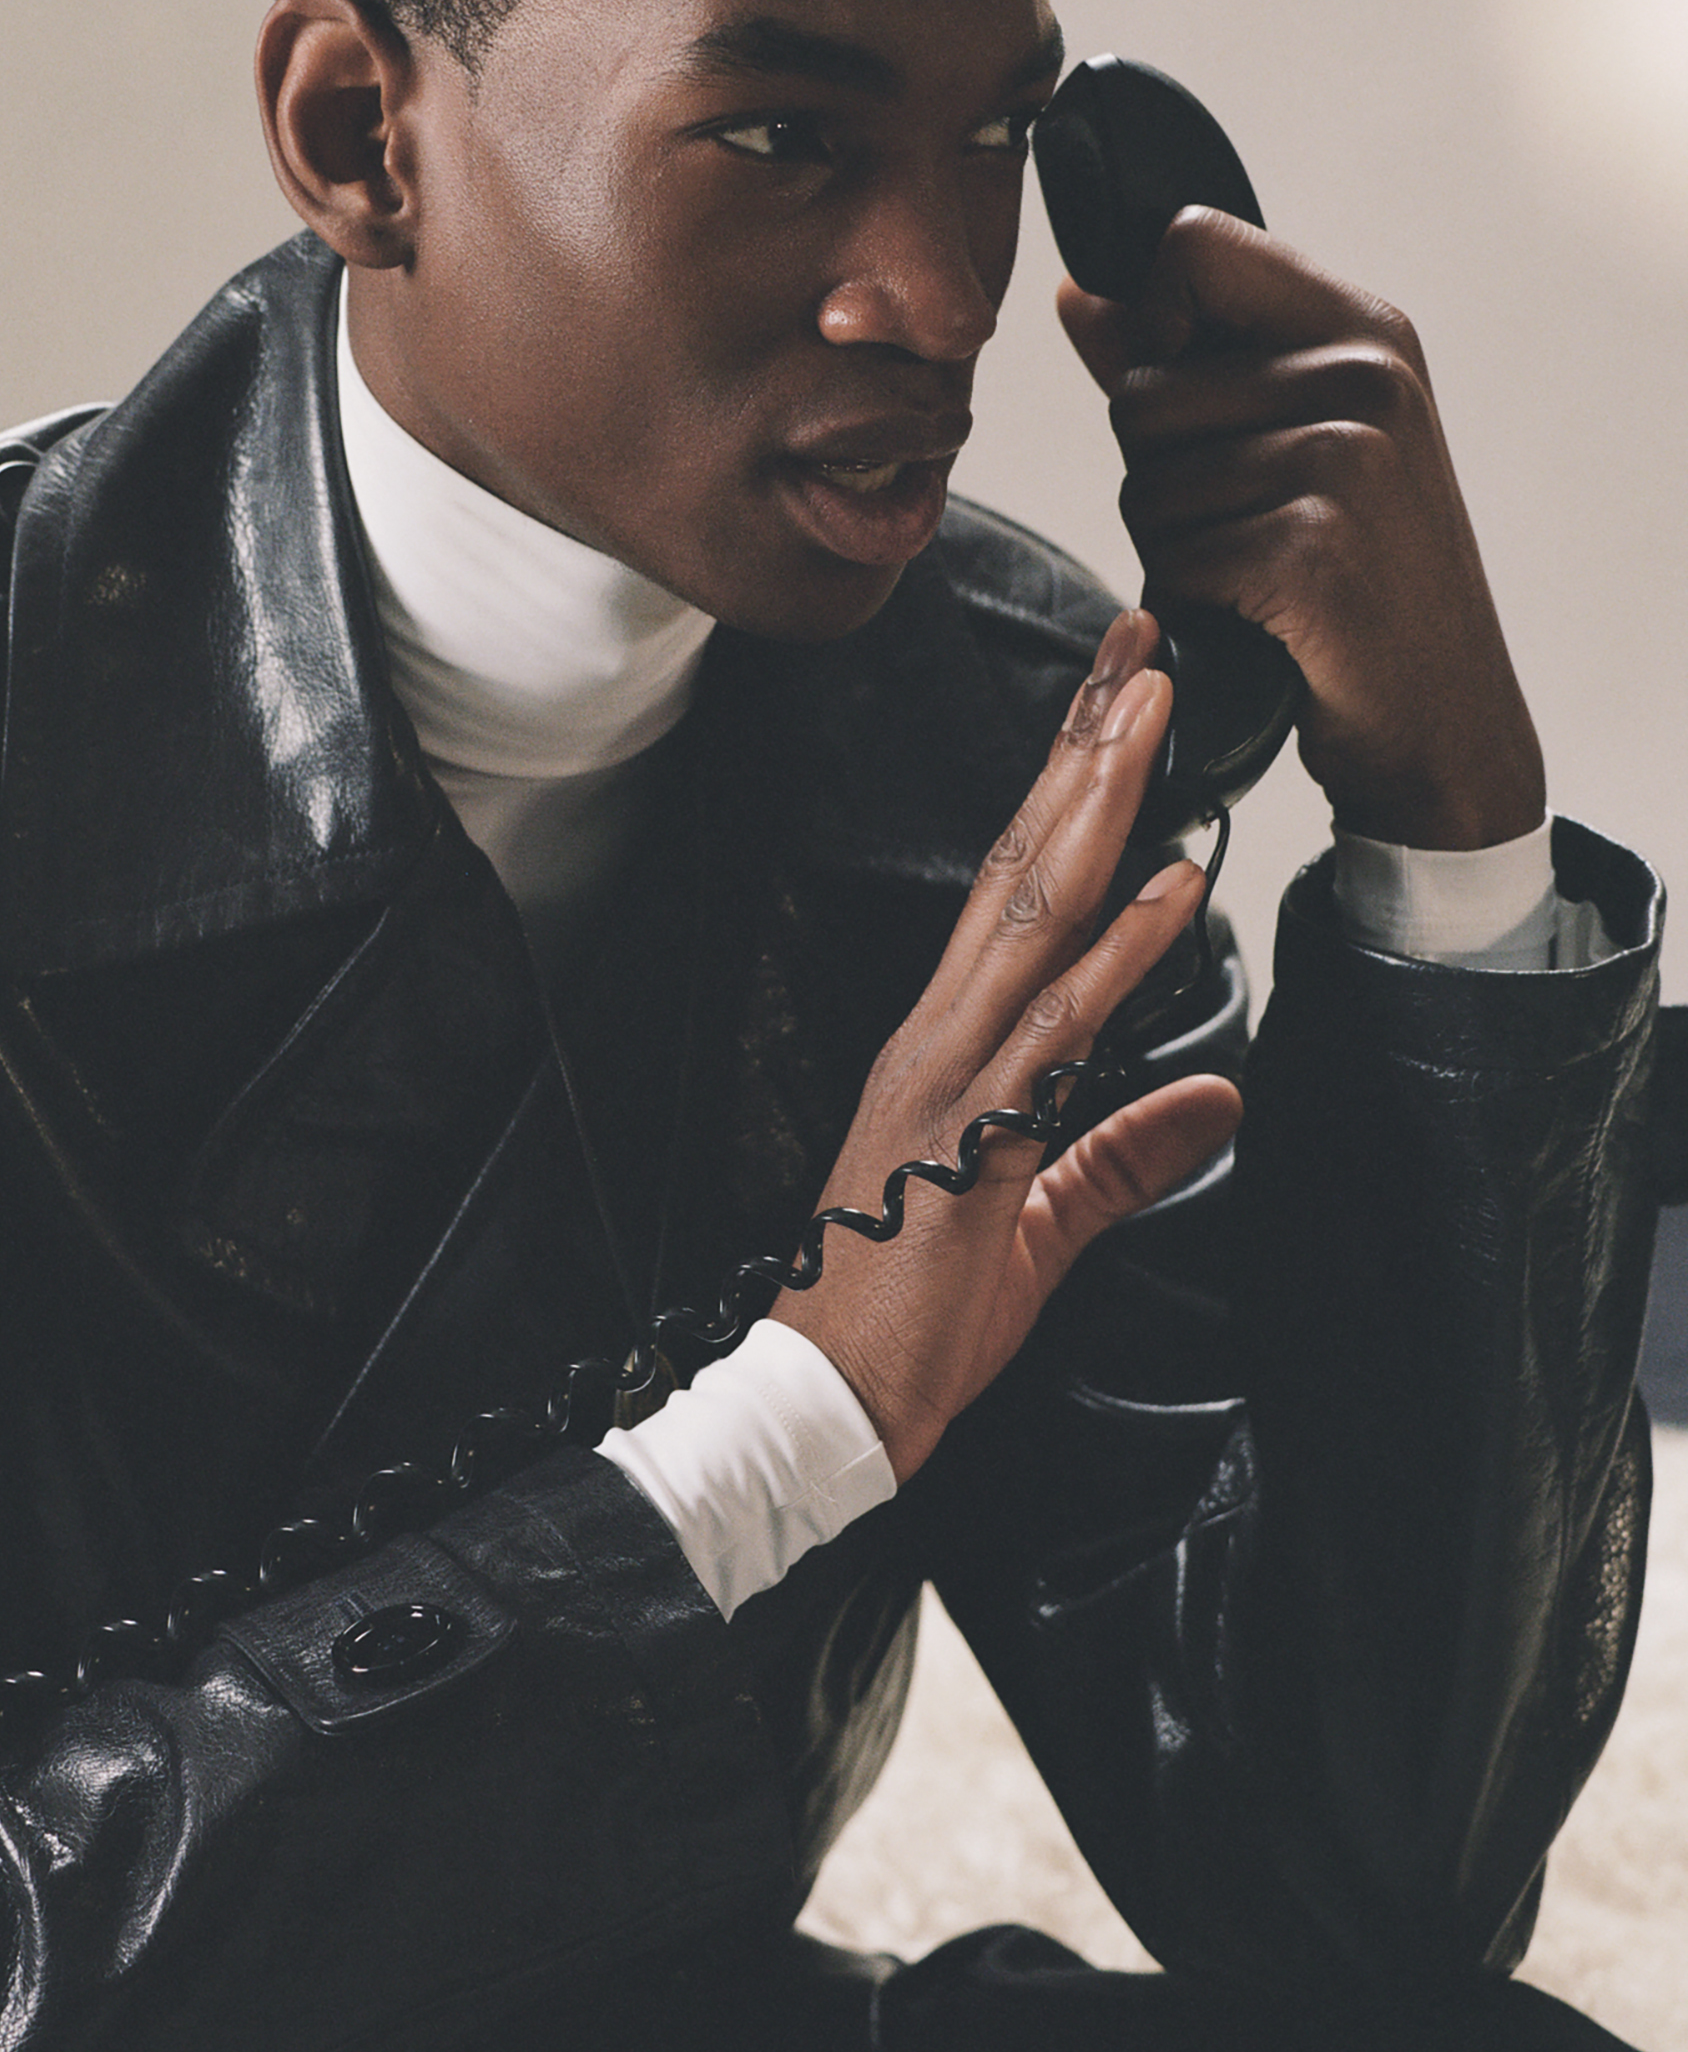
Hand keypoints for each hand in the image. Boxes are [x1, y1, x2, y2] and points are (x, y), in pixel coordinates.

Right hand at [778, 612, 1242, 1481]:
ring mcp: (953, 1075)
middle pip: (1023, 864)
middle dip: (1086, 753)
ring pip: (1035, 912)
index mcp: (949, 1046)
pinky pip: (1057, 1029)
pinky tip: (1170, 888)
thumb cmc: (912, 1315)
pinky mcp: (975, 1133)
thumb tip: (1220, 1100)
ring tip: (1155, 714)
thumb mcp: (1044, 1223)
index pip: (1017, 892)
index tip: (1116, 708)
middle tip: (1139, 652)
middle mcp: (943, 1035)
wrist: (830, 1400)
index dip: (1070, 794)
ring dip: (1101, 807)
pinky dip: (1118, 956)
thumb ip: (1127, 1152)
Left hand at [1059, 210, 1544, 849]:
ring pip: (1143, 485)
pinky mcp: (1313, 548)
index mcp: (1363, 329)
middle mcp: (1364, 377)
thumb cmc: (1356, 580)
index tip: (1197, 402)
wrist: (1443, 717)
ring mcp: (1347, 460)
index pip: (1190, 245)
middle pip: (1139, 391)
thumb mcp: (1288, 442)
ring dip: (1175, 550)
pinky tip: (1263, 622)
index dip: (1153, 322)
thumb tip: (1075, 294)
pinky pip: (1171, 560)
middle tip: (1253, 528)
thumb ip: (1179, 361)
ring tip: (1261, 577)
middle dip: (1159, 476)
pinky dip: (1194, 606)